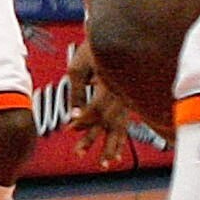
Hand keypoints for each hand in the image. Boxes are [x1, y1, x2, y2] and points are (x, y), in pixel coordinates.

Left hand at [64, 44, 140, 165]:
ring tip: (103, 164)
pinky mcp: (129, 102)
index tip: (69, 128)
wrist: (118, 35)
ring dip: (110, 147)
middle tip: (77, 153)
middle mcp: (122, 95)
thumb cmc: (95, 48)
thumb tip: (74, 115)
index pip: (96, 111)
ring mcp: (128, 99)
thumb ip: (76, 92)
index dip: (82, 122)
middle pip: (107, 123)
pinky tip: (116, 156)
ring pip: (119, 128)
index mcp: (110, 85)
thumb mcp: (78, 67)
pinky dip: (120, 141)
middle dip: (91, 139)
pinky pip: (125, 125)